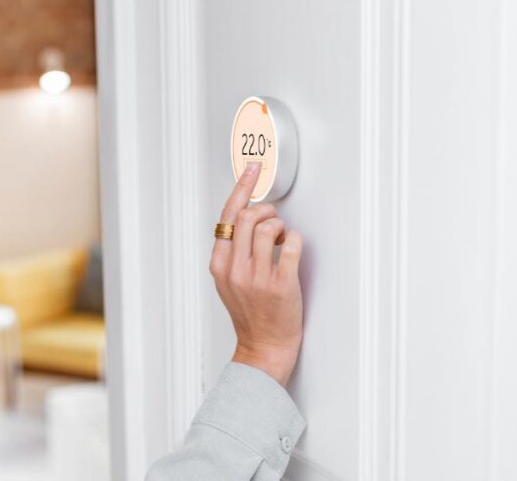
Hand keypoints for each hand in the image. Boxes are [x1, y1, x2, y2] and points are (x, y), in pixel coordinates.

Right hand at [209, 162, 303, 386]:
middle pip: (250, 216)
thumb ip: (233, 252)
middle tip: (276, 220)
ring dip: (282, 227)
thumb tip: (247, 215)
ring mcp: (257, 278)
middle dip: (268, 210)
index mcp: (220, 265)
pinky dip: (296, 240)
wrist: (263, 348)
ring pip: (271, 227)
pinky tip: (293, 249)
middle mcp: (235, 269)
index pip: (228, 217)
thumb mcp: (228, 282)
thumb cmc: (250, 315)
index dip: (242, 187)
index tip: (252, 169)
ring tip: (283, 241)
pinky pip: (292, 244)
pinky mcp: (281, 285)